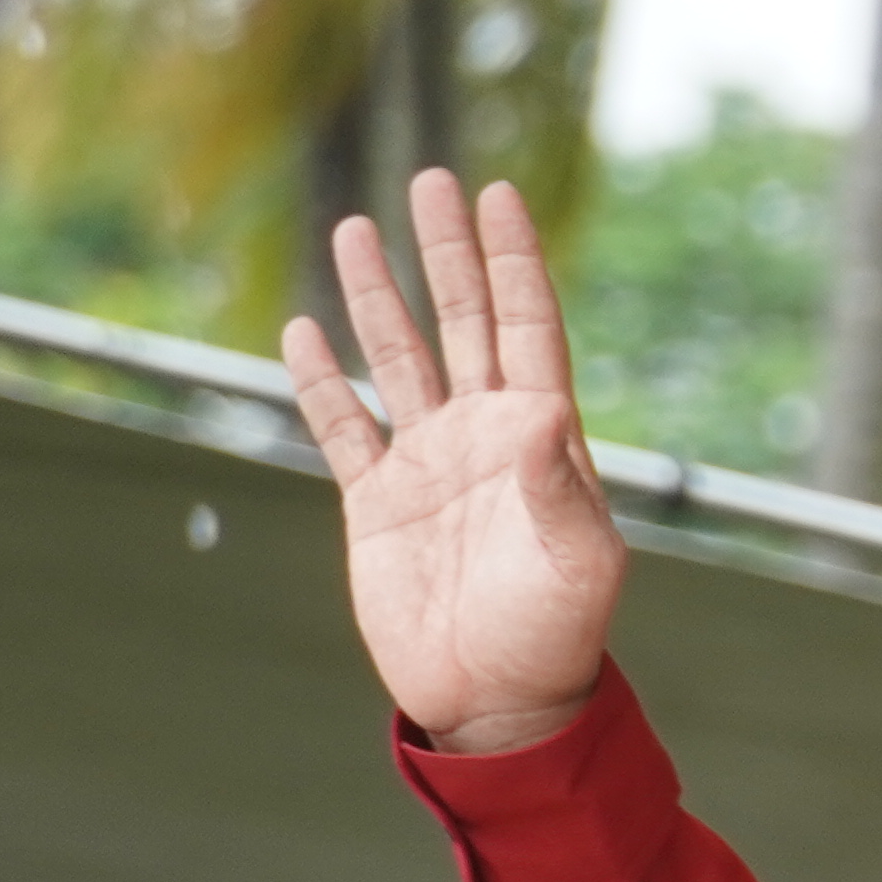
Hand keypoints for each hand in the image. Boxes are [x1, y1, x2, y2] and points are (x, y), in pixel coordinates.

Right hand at [280, 171, 632, 755]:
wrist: (498, 700)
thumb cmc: (558, 634)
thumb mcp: (579, 563)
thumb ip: (560, 487)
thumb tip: (539, 411)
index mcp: (541, 439)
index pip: (527, 328)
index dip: (514, 262)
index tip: (501, 196)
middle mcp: (483, 436)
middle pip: (462, 322)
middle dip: (447, 253)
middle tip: (431, 180)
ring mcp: (428, 464)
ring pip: (398, 359)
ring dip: (378, 298)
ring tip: (358, 228)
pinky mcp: (376, 503)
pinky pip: (342, 427)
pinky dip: (321, 382)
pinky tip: (302, 331)